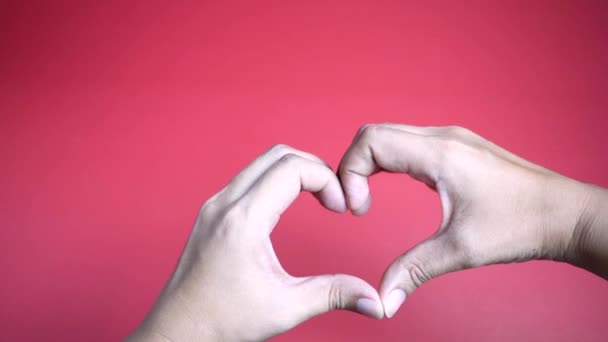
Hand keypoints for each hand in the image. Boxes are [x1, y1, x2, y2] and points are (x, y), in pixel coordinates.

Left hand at [127, 145, 383, 341]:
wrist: (177, 331)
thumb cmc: (221, 320)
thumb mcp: (285, 307)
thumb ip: (334, 295)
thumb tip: (375, 300)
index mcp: (243, 221)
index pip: (293, 168)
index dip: (327, 179)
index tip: (340, 206)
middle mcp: (225, 204)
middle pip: (278, 155)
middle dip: (314, 168)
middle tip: (333, 197)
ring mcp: (214, 206)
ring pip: (261, 163)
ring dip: (294, 171)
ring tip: (316, 198)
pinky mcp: (211, 213)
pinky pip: (248, 178)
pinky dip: (275, 181)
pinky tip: (287, 205)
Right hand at [338, 123, 605, 317]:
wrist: (565, 214)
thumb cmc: (522, 224)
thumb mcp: (462, 249)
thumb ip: (415, 269)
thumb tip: (384, 300)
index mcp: (440, 154)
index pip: (371, 141)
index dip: (350, 171)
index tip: (356, 209)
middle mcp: (443, 137)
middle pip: (374, 134)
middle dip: (353, 167)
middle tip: (356, 205)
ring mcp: (451, 139)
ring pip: (390, 136)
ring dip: (369, 164)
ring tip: (367, 199)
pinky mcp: (457, 148)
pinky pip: (408, 143)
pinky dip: (388, 161)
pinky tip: (391, 186)